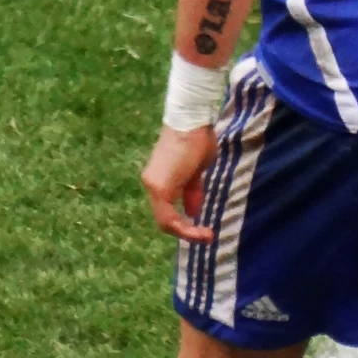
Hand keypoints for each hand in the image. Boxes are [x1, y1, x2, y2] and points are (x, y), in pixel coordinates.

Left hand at [141, 124, 217, 241]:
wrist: (192, 121)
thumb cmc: (197, 139)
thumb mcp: (197, 171)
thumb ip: (192, 192)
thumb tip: (192, 211)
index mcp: (159, 180)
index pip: (166, 211)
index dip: (183, 224)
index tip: (203, 230)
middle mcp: (151, 183)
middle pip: (164, 219)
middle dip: (185, 231)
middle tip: (206, 236)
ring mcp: (153, 186)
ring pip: (166, 220)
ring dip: (186, 232)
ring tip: (206, 236)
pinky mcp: (159, 187)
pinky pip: (169, 216)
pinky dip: (184, 226)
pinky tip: (199, 230)